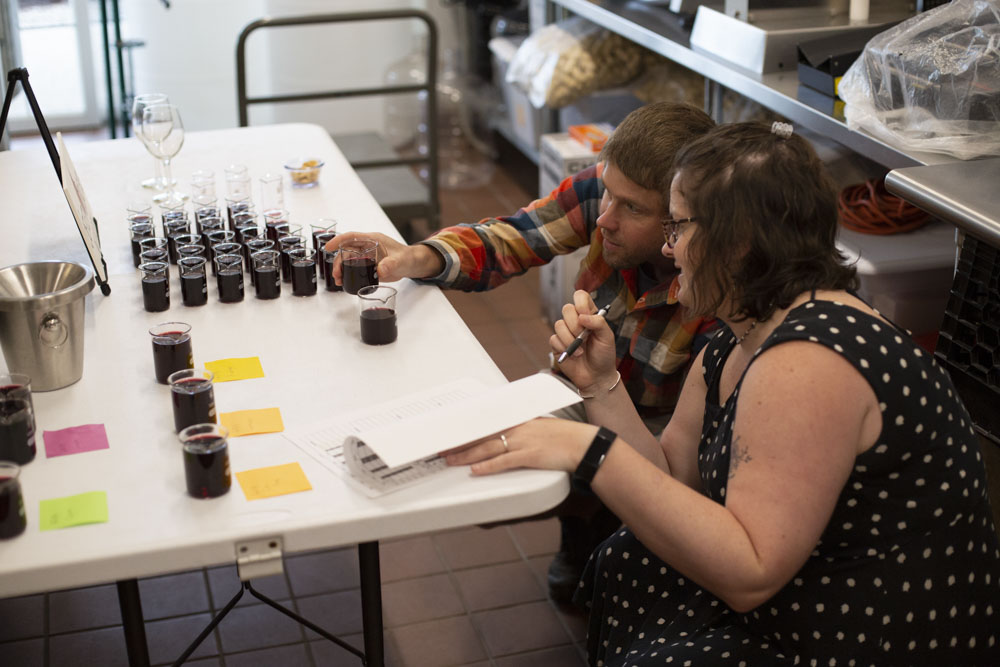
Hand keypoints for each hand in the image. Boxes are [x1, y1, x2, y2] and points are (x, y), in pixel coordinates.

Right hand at [323, 231, 443, 284]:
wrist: (414, 265)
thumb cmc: (409, 258)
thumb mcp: (402, 260)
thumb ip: (392, 264)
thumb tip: (380, 270)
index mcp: (373, 239)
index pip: (352, 237)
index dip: (339, 240)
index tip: (328, 247)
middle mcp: (368, 246)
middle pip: (347, 250)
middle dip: (338, 261)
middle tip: (337, 273)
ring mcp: (367, 256)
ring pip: (348, 260)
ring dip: (341, 268)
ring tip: (338, 280)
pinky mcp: (368, 265)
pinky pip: (354, 268)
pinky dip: (348, 274)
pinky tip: (344, 281)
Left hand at [443, 418, 596, 475]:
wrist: (582, 444)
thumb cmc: (563, 438)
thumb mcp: (538, 427)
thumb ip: (521, 429)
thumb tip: (505, 435)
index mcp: (519, 420)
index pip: (487, 423)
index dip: (468, 429)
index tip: (452, 432)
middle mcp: (518, 428)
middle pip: (482, 435)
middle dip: (460, 442)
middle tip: (442, 448)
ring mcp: (523, 441)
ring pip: (488, 448)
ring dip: (467, 455)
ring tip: (451, 460)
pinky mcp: (530, 455)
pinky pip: (504, 461)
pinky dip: (488, 466)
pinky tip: (476, 471)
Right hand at [551, 291, 617, 395]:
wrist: (597, 376)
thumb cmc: (604, 356)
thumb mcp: (607, 337)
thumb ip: (598, 322)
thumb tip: (582, 316)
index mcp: (589, 315)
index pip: (580, 296)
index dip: (581, 303)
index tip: (586, 315)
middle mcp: (576, 321)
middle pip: (566, 308)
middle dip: (575, 324)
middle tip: (584, 336)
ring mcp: (565, 332)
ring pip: (558, 324)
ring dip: (570, 339)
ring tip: (581, 350)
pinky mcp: (557, 344)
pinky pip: (554, 339)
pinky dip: (564, 348)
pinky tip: (574, 355)